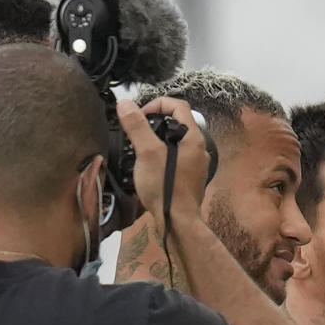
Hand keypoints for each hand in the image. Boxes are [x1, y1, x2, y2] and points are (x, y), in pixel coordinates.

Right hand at [116, 97, 209, 223]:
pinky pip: (176, 159)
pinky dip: (162, 156)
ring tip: (139, 149)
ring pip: (176, 142)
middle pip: (177, 123)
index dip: (158, 103)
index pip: (179, 105)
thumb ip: (137, 126)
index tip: (140, 115)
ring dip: (157, 140)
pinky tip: (148, 167)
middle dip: (155, 122)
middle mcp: (199, 149)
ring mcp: (196, 165)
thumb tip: (125, 103)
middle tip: (137, 132)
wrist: (178, 221)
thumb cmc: (166, 187)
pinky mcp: (190, 178)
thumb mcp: (147, 152)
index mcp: (193, 138)